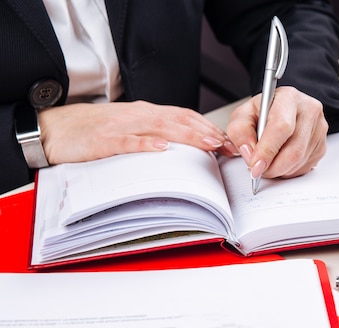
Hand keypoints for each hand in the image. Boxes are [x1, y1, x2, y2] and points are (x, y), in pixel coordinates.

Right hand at [38, 101, 234, 164]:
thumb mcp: (132, 129)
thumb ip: (158, 134)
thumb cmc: (96, 131)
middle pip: (179, 120)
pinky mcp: (103, 140)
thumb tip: (188, 148)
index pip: (185, 117)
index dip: (209, 128)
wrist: (56, 128)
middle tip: (227, 145)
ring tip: (207, 144)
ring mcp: (121, 127)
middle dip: (206, 132)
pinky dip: (145, 144)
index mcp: (147, 114)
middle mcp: (139, 116)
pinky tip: (161, 148)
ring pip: (160, 127)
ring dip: (187, 135)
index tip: (229, 141)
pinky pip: (127, 141)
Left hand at [226, 86, 327, 179]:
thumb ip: (240, 132)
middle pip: (294, 150)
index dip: (267, 151)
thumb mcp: (243, 115)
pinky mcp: (322, 145)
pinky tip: (280, 159)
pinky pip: (304, 167)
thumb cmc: (264, 112)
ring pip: (299, 162)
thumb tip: (249, 154)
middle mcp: (309, 111)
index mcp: (289, 98)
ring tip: (268, 161)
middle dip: (272, 167)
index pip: (281, 127)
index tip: (255, 166)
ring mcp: (319, 129)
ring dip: (279, 170)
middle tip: (258, 170)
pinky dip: (288, 170)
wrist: (281, 110)